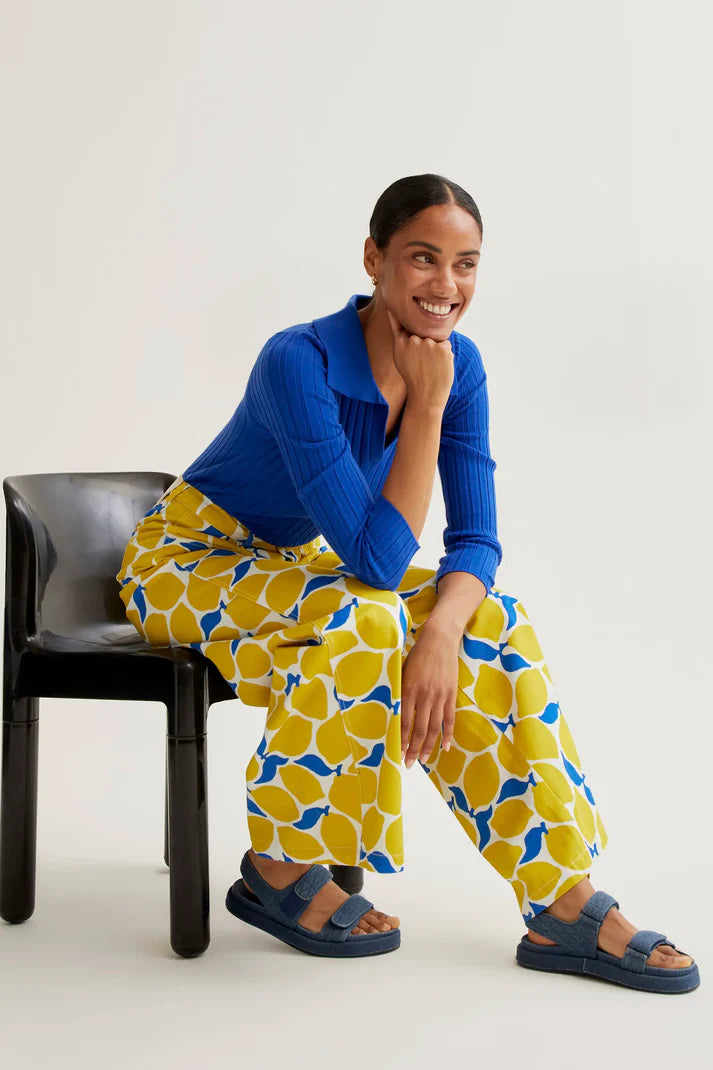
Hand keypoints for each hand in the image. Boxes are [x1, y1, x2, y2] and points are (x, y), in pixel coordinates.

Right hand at [386, 307, 453, 410]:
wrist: (425, 397)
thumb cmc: (413, 378)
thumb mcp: (399, 357)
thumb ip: (399, 336)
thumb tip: (394, 313)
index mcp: (401, 343)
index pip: (404, 323)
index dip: (408, 320)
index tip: (404, 317)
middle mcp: (414, 340)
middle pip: (424, 332)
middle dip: (426, 344)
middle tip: (424, 364)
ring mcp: (429, 343)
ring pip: (436, 339)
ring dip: (436, 350)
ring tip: (432, 367)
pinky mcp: (443, 347)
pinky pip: (446, 345)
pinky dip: (445, 355)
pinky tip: (440, 367)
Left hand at [400, 626, 459, 767]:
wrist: (440, 640)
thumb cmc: (417, 654)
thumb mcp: (402, 671)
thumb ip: (399, 691)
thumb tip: (393, 710)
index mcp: (409, 690)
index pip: (403, 722)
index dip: (400, 740)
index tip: (397, 753)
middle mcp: (424, 696)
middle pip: (418, 730)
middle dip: (413, 749)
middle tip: (409, 764)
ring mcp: (439, 696)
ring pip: (434, 728)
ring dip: (428, 746)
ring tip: (423, 760)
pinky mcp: (451, 695)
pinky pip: (449, 719)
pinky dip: (448, 735)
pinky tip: (445, 747)